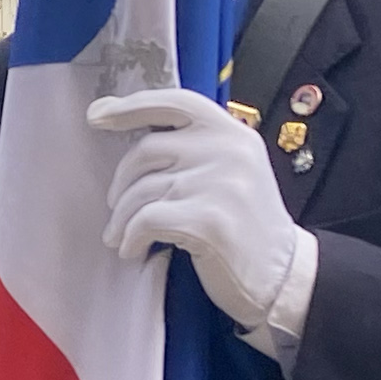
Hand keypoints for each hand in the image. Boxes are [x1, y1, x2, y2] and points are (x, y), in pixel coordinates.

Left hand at [88, 86, 307, 331]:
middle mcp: (228, 150)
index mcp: (233, 132)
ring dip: (123, 219)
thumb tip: (126, 122)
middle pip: (147, 149)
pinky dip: (131, 237)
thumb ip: (194, 147)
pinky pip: (147, 220)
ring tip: (122, 238)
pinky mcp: (208, 220)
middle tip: (117, 207)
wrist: (282, 277)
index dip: (132, 106)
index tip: (97, 116)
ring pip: (142, 190)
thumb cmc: (245, 225)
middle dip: (122, 182)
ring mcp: (219, 183)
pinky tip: (134, 251)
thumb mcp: (232, 170)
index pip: (176, 102)